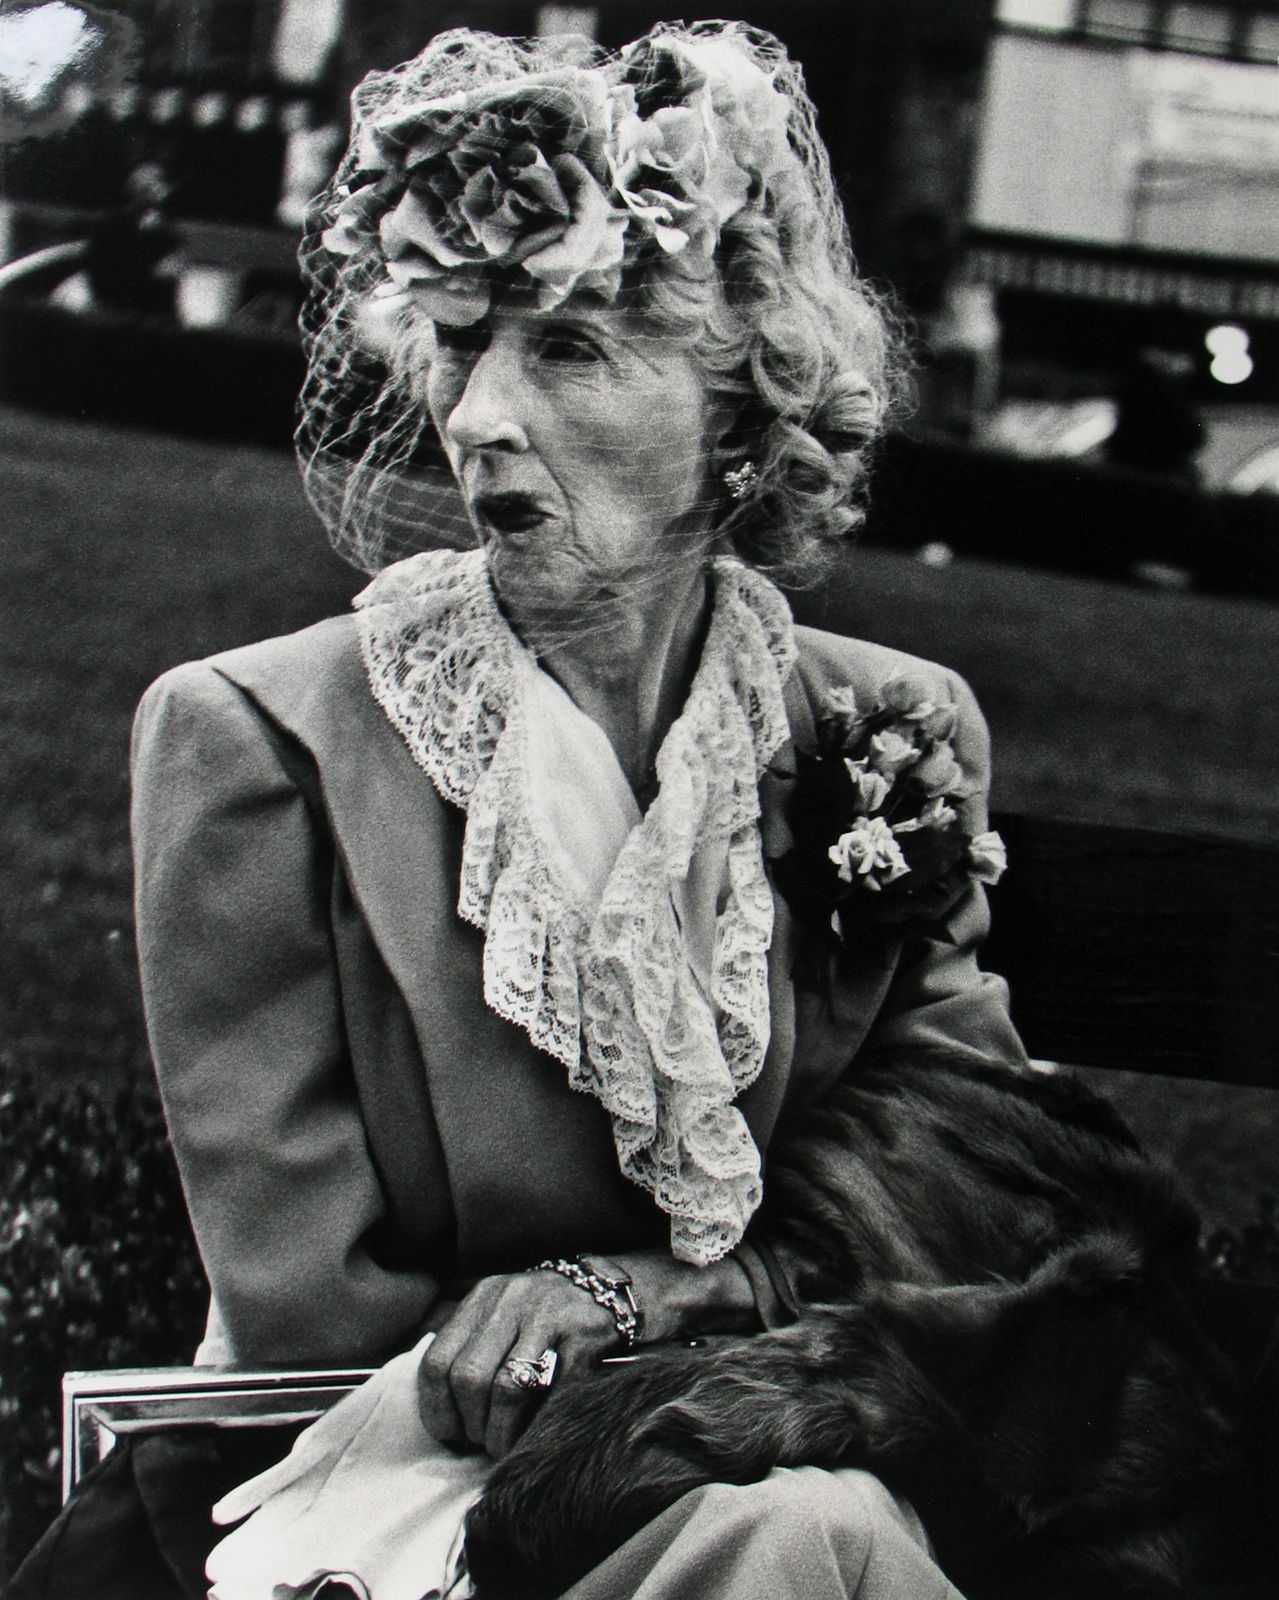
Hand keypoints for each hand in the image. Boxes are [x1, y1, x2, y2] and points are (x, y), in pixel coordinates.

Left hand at [417, 1268, 617, 1459]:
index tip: (451, 1433)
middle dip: (472, 1424)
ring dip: (502, 1431)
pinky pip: (552, 1391)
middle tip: (483, 1441)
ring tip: (505, 1445)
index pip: (436, 1362)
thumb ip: (471, 1348)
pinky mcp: (582, 1335)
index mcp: (483, 1297)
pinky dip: (539, 1421)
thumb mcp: (501, 1313)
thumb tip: (444, 1413)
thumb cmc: (544, 1315)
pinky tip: (535, 1431)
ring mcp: (548, 1315)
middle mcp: (511, 1300)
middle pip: (469, 1377)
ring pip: (507, 1387)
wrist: (605, 1290)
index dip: (437, 1408)